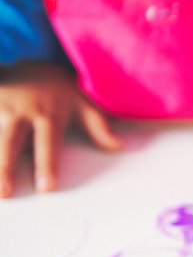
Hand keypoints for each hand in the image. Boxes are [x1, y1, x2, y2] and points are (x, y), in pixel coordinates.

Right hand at [0, 61, 121, 197]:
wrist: (23, 64)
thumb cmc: (56, 90)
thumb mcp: (80, 100)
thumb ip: (97, 124)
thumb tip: (118, 146)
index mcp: (47, 113)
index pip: (48, 142)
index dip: (46, 164)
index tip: (46, 188)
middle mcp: (19, 111)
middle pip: (11, 141)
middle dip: (6, 167)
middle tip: (5, 193)